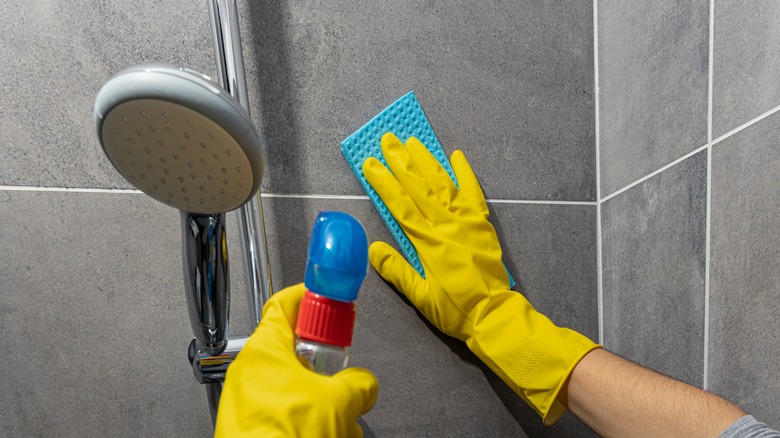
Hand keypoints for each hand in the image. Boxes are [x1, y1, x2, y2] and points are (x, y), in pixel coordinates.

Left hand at [215, 284, 378, 436]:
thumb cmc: (284, 436)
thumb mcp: (340, 400)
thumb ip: (358, 382)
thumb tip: (363, 383)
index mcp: (263, 350)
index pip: (283, 305)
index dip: (307, 296)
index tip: (323, 295)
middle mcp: (249, 373)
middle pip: (293, 352)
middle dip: (325, 366)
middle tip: (343, 374)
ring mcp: (247, 403)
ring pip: (293, 389)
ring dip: (322, 401)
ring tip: (343, 420)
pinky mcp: (250, 430)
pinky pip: (285, 414)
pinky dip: (309, 422)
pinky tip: (329, 435)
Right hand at [363, 133, 598, 424]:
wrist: (492, 314)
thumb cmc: (453, 308)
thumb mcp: (419, 296)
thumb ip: (397, 271)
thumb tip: (372, 248)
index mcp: (428, 242)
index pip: (400, 206)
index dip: (384, 183)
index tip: (370, 164)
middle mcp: (446, 225)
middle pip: (419, 187)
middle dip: (402, 162)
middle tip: (388, 139)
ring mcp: (466, 222)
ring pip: (443, 184)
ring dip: (427, 161)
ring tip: (414, 142)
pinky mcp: (482, 224)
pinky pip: (473, 193)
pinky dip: (465, 174)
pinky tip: (456, 156)